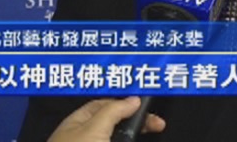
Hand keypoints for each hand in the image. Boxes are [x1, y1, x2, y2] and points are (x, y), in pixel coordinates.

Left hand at [47, 97, 165, 141]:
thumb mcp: (95, 128)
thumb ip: (114, 111)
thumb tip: (133, 99)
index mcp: (78, 122)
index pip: (105, 105)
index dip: (126, 102)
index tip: (147, 106)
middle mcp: (85, 138)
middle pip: (114, 125)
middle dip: (136, 123)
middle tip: (158, 125)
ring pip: (117, 139)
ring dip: (131, 136)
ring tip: (153, 132)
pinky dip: (128, 141)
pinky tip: (135, 140)